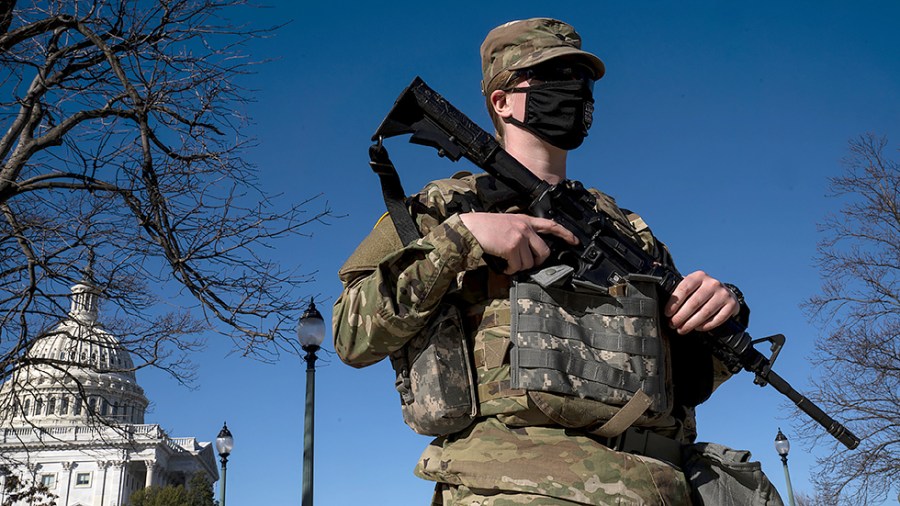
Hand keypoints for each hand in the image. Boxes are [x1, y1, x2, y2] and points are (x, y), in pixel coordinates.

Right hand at [459, 212, 577, 274]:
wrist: (469, 229)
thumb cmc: (483, 227)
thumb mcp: (506, 222)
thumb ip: (520, 231)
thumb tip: (528, 250)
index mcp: (525, 220)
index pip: (551, 225)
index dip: (565, 234)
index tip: (575, 241)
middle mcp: (525, 227)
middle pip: (544, 251)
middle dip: (537, 262)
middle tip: (527, 264)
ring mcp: (519, 237)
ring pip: (529, 262)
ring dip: (519, 267)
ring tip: (508, 262)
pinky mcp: (512, 247)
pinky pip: (517, 266)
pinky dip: (510, 270)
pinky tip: (503, 265)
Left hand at [664, 270, 739, 334]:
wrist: (725, 294)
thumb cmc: (700, 292)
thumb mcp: (690, 286)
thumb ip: (677, 289)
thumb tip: (656, 288)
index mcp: (699, 276)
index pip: (684, 288)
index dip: (674, 303)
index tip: (667, 314)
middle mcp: (712, 283)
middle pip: (693, 303)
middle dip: (680, 316)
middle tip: (672, 325)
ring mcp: (723, 294)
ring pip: (704, 312)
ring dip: (691, 323)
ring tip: (682, 329)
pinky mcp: (732, 305)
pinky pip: (717, 319)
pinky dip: (706, 325)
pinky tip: (697, 328)